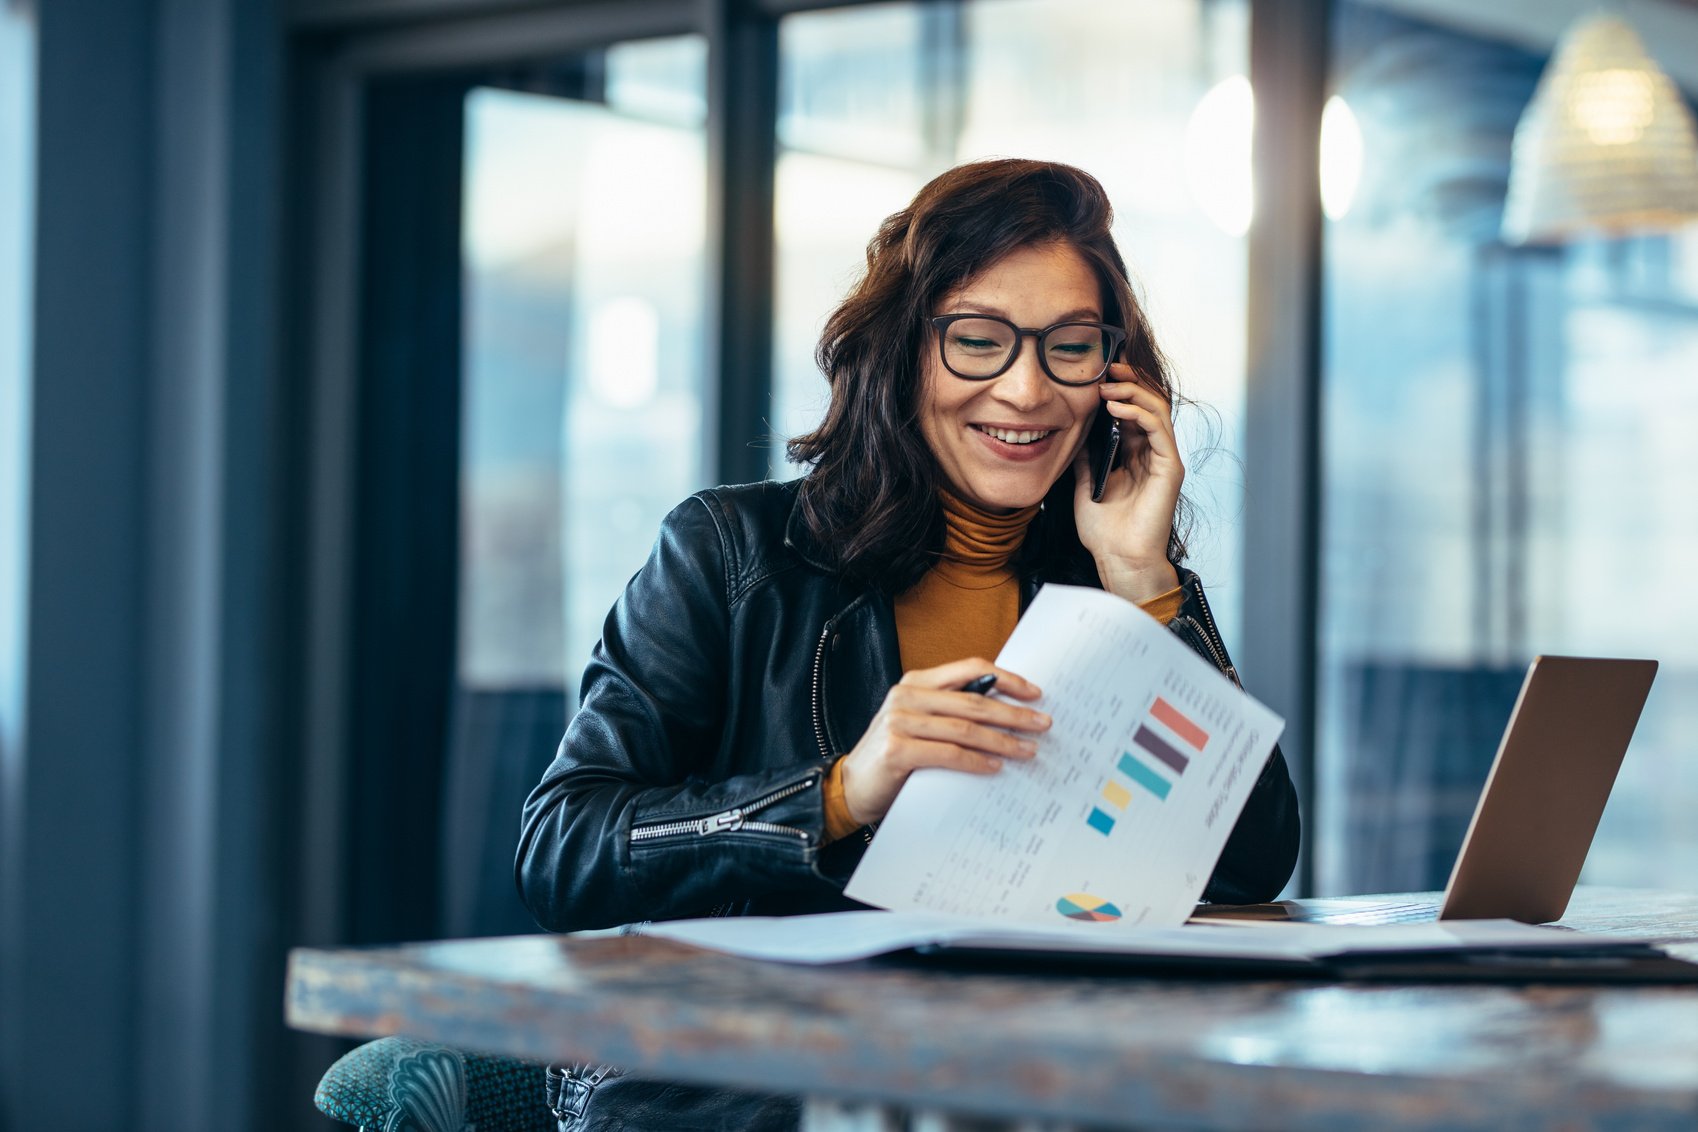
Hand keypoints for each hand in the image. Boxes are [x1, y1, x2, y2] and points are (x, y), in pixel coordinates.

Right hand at [838, 658, 1049, 824]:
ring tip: (1027, 750)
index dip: (1006, 679)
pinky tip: (995, 767)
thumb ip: (951, 712)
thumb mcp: (921, 723)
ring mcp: (899, 721)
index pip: (969, 669)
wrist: (851, 786)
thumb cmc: (893, 756)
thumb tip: (1005, 713)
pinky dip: (976, 761)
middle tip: (1042, 723)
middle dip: (1013, 713)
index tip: (1034, 693)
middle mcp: (907, 696)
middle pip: (974, 700)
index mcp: (916, 682)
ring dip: (1002, 740)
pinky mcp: (897, 749)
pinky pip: (949, 754)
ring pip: (965, 728)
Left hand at [1071, 362, 1182, 601]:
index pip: (1131, 411)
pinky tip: (1117, 408)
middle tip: (1108, 367)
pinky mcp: (1170, 468)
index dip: (1118, 390)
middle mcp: (1152, 453)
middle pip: (1148, 403)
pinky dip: (1139, 413)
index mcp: (1134, 456)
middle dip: (1129, 382)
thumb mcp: (1084, 485)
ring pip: (1156, 410)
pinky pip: (1158, 430)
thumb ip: (1084, 459)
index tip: (1098, 374)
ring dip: (1133, 392)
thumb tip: (1073, 432)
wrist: (1118, 559)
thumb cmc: (1104, 532)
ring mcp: (1163, 459)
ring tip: (1109, 384)